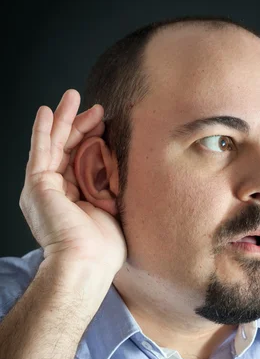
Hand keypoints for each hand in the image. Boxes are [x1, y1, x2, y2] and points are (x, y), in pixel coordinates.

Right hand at [19, 89, 127, 275]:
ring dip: (63, 119)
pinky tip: (47, 111)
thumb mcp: (114, 209)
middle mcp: (58, 192)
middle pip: (69, 150)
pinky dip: (43, 131)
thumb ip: (113, 186)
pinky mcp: (38, 185)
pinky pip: (40, 152)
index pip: (84, 161)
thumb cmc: (105, 247)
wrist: (87, 262)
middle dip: (81, 125)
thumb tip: (124, 165)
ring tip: (72, 96)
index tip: (109, 123)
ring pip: (54, 146)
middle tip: (96, 106)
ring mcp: (46, 188)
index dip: (95, 140)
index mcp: (76, 199)